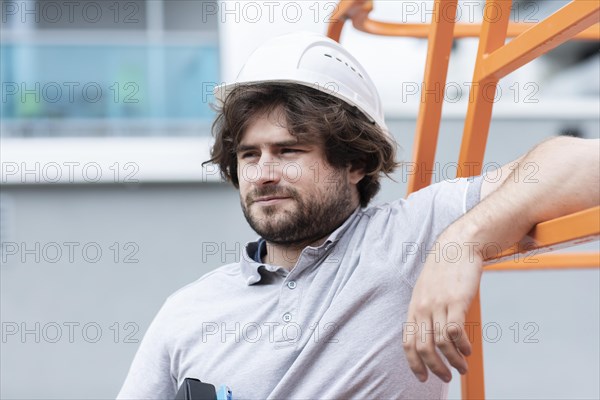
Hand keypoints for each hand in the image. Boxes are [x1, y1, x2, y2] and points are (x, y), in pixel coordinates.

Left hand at [402, 238, 483, 381]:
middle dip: (434, 368)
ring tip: (462, 367)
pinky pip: (456, 332)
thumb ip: (425, 310)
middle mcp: (423, 308)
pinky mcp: (457, 301)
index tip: (422, 378)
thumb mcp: (426, 290)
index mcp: (414, 307)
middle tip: (445, 377)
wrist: (457, 245)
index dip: (414, 364)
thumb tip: (429, 333)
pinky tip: (468, 350)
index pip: (408, 342)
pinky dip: (462, 346)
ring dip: (453, 361)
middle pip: (423, 348)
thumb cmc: (444, 269)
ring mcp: (439, 305)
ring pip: (442, 344)